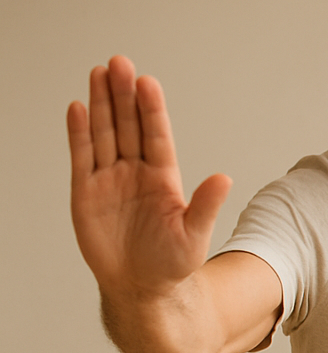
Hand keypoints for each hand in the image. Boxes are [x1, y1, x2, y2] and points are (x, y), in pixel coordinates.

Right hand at [67, 56, 232, 298]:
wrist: (142, 289)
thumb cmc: (172, 264)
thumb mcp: (193, 236)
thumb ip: (205, 205)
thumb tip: (224, 178)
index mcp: (164, 179)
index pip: (157, 136)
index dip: (151, 110)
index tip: (148, 83)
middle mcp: (136, 173)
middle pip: (128, 126)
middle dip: (123, 96)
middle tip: (120, 63)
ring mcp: (110, 181)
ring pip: (104, 135)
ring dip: (100, 104)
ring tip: (99, 73)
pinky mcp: (86, 193)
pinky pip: (82, 157)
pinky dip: (79, 133)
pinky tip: (77, 107)